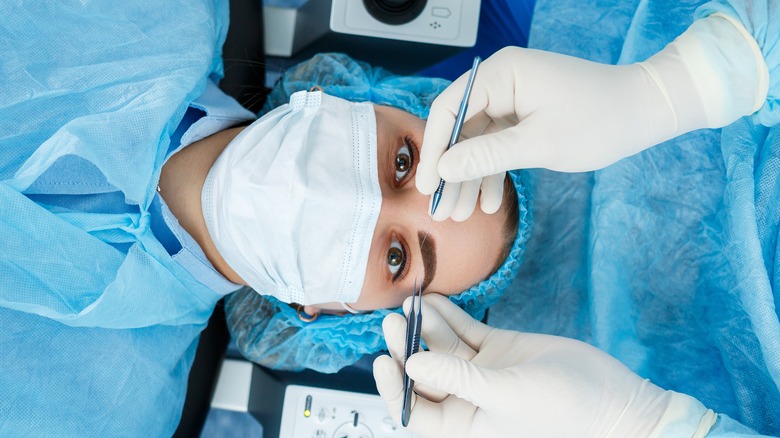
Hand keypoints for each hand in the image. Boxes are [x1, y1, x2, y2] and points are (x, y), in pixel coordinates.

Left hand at [373, 294, 715, 437]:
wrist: (617, 401)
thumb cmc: (566, 414)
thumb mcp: (507, 397)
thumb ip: (458, 381)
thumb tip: (411, 367)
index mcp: (465, 427)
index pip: (415, 411)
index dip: (395, 388)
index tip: (383, 361)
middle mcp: (468, 400)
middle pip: (425, 374)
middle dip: (407, 348)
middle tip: (393, 321)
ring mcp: (483, 373)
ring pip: (443, 348)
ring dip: (426, 327)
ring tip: (411, 303)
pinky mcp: (499, 349)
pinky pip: (466, 331)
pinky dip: (450, 316)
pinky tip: (434, 300)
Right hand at [418, 15, 765, 220]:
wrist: (646, 112)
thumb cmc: (600, 121)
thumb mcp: (539, 144)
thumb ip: (487, 156)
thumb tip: (444, 169)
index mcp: (503, 74)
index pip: (450, 109)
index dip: (434, 150)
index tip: (426, 185)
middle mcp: (502, 81)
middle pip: (460, 129)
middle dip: (451, 172)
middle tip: (441, 210)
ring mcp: (512, 98)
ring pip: (476, 142)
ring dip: (469, 179)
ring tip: (460, 215)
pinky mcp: (523, 115)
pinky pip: (496, 145)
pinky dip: (492, 172)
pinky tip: (488, 204)